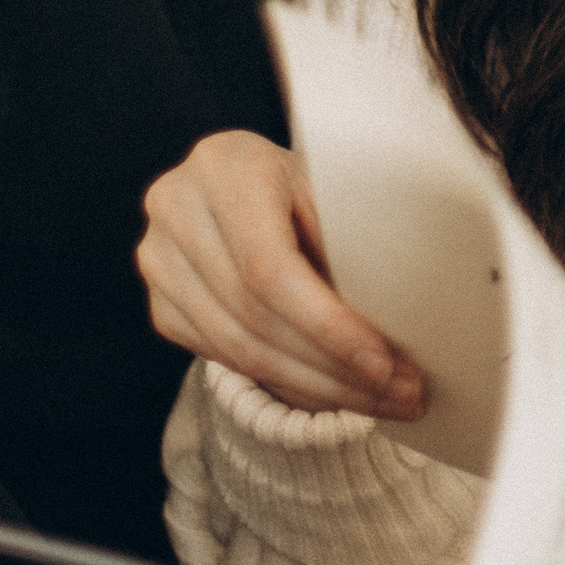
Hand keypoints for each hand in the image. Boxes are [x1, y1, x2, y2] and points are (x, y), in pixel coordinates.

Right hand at [139, 130, 424, 419]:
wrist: (257, 187)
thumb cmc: (314, 187)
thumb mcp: (339, 193)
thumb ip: (357, 244)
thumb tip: (405, 322)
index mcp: (226, 164)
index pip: (270, 267)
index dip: (327, 325)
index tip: (384, 365)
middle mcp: (176, 206)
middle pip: (255, 316)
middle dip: (334, 368)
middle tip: (401, 394)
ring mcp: (159, 259)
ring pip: (239, 350)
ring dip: (319, 387)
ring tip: (382, 400)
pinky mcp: (162, 305)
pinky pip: (225, 360)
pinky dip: (288, 382)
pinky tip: (337, 389)